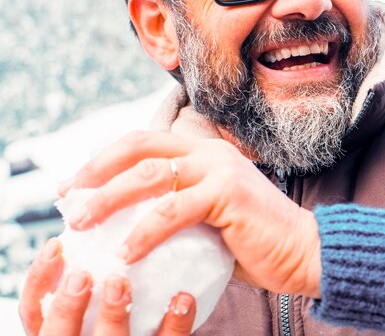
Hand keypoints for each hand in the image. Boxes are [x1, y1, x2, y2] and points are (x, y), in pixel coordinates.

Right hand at [19, 238, 196, 335]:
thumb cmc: (114, 317)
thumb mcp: (85, 305)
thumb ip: (84, 278)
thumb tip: (93, 220)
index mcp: (61, 332)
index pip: (35, 310)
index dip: (40, 279)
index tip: (57, 245)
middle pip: (61, 335)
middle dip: (68, 305)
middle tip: (82, 274)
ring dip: (114, 312)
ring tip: (121, 282)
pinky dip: (175, 323)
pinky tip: (183, 298)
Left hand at [59, 131, 321, 297]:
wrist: (304, 251)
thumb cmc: (255, 242)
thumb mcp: (209, 220)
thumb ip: (177, 213)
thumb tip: (128, 230)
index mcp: (204, 153)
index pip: (144, 142)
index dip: (104, 159)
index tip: (75, 185)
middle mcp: (210, 152)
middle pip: (139, 146)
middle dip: (96, 170)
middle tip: (69, 199)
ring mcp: (220, 169)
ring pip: (150, 174)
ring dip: (109, 199)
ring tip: (82, 224)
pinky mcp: (227, 194)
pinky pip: (172, 211)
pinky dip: (143, 232)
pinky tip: (125, 254)